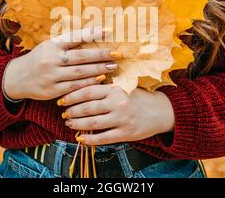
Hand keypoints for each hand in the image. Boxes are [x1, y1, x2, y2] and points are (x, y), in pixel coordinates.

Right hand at [3, 28, 120, 100]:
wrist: (17, 78)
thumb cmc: (40, 58)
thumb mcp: (50, 45)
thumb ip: (69, 41)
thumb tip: (95, 33)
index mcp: (51, 45)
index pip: (74, 37)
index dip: (92, 34)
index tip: (108, 31)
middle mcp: (51, 59)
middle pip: (81, 56)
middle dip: (101, 55)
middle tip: (117, 54)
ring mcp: (51, 76)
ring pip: (80, 73)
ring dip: (99, 70)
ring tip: (113, 67)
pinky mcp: (52, 90)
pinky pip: (74, 86)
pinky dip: (89, 83)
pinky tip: (101, 79)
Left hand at [59, 85, 174, 144]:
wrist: (162, 111)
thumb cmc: (140, 96)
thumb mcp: (124, 85)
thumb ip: (106, 86)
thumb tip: (81, 84)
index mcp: (116, 88)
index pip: (88, 91)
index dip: (72, 96)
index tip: (62, 99)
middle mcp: (118, 103)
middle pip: (88, 108)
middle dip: (72, 111)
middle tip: (63, 112)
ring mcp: (122, 119)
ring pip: (93, 123)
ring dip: (77, 124)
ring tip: (69, 123)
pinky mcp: (126, 133)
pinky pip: (103, 138)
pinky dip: (90, 140)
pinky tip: (80, 139)